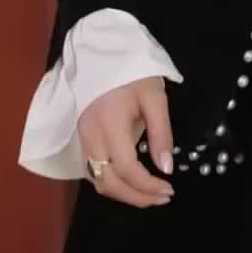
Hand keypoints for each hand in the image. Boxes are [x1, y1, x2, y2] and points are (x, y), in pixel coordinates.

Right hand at [78, 77, 174, 209]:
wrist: (100, 55)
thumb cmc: (131, 73)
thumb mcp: (154, 97)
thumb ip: (161, 133)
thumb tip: (166, 168)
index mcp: (110, 124)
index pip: (126, 168)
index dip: (147, 186)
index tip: (169, 189)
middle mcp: (91, 137)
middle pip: (109, 182)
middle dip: (137, 197)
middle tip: (163, 197)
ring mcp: (83, 139)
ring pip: (98, 181)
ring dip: (124, 194)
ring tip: (150, 194)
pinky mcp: (82, 139)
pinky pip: (94, 171)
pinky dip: (113, 183)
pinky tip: (132, 182)